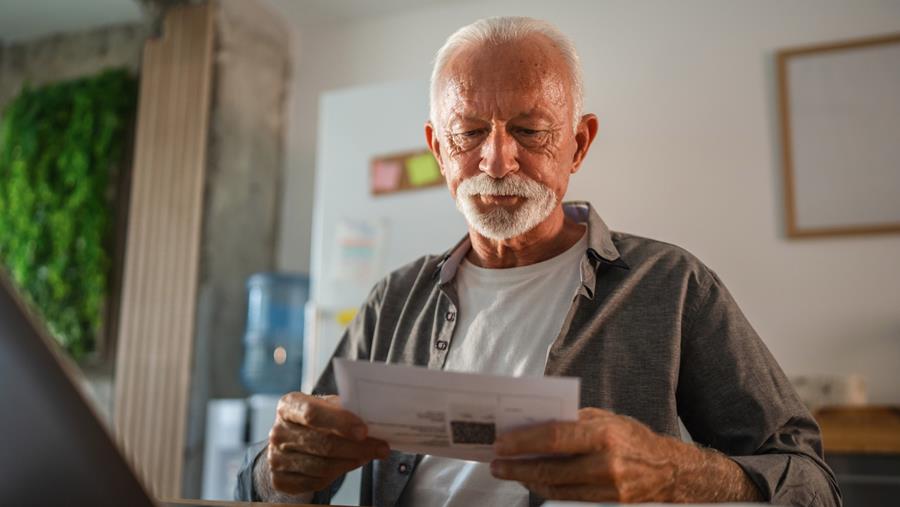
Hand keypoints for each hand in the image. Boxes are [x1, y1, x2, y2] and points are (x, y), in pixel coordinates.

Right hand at [262, 392, 389, 494]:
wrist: (290, 443)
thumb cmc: (316, 420)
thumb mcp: (327, 407)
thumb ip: (344, 409)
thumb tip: (373, 418)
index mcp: (289, 406)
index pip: (312, 413)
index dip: (340, 423)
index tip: (364, 430)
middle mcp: (278, 431)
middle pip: (322, 443)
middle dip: (357, 447)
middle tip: (380, 448)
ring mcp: (276, 458)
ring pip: (322, 466)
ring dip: (351, 462)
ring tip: (367, 455)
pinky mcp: (280, 480)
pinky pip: (316, 481)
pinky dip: (338, 475)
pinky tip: (349, 464)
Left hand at [490, 407, 681, 502]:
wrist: (670, 471)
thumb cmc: (634, 438)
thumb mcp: (607, 419)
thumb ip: (573, 421)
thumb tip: (536, 422)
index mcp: (604, 434)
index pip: (554, 437)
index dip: (523, 442)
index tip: (501, 443)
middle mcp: (606, 463)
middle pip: (550, 468)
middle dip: (517, 466)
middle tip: (496, 463)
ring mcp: (607, 487)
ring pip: (555, 487)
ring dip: (527, 479)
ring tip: (508, 471)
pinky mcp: (608, 504)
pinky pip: (568, 497)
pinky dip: (546, 489)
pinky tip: (533, 480)